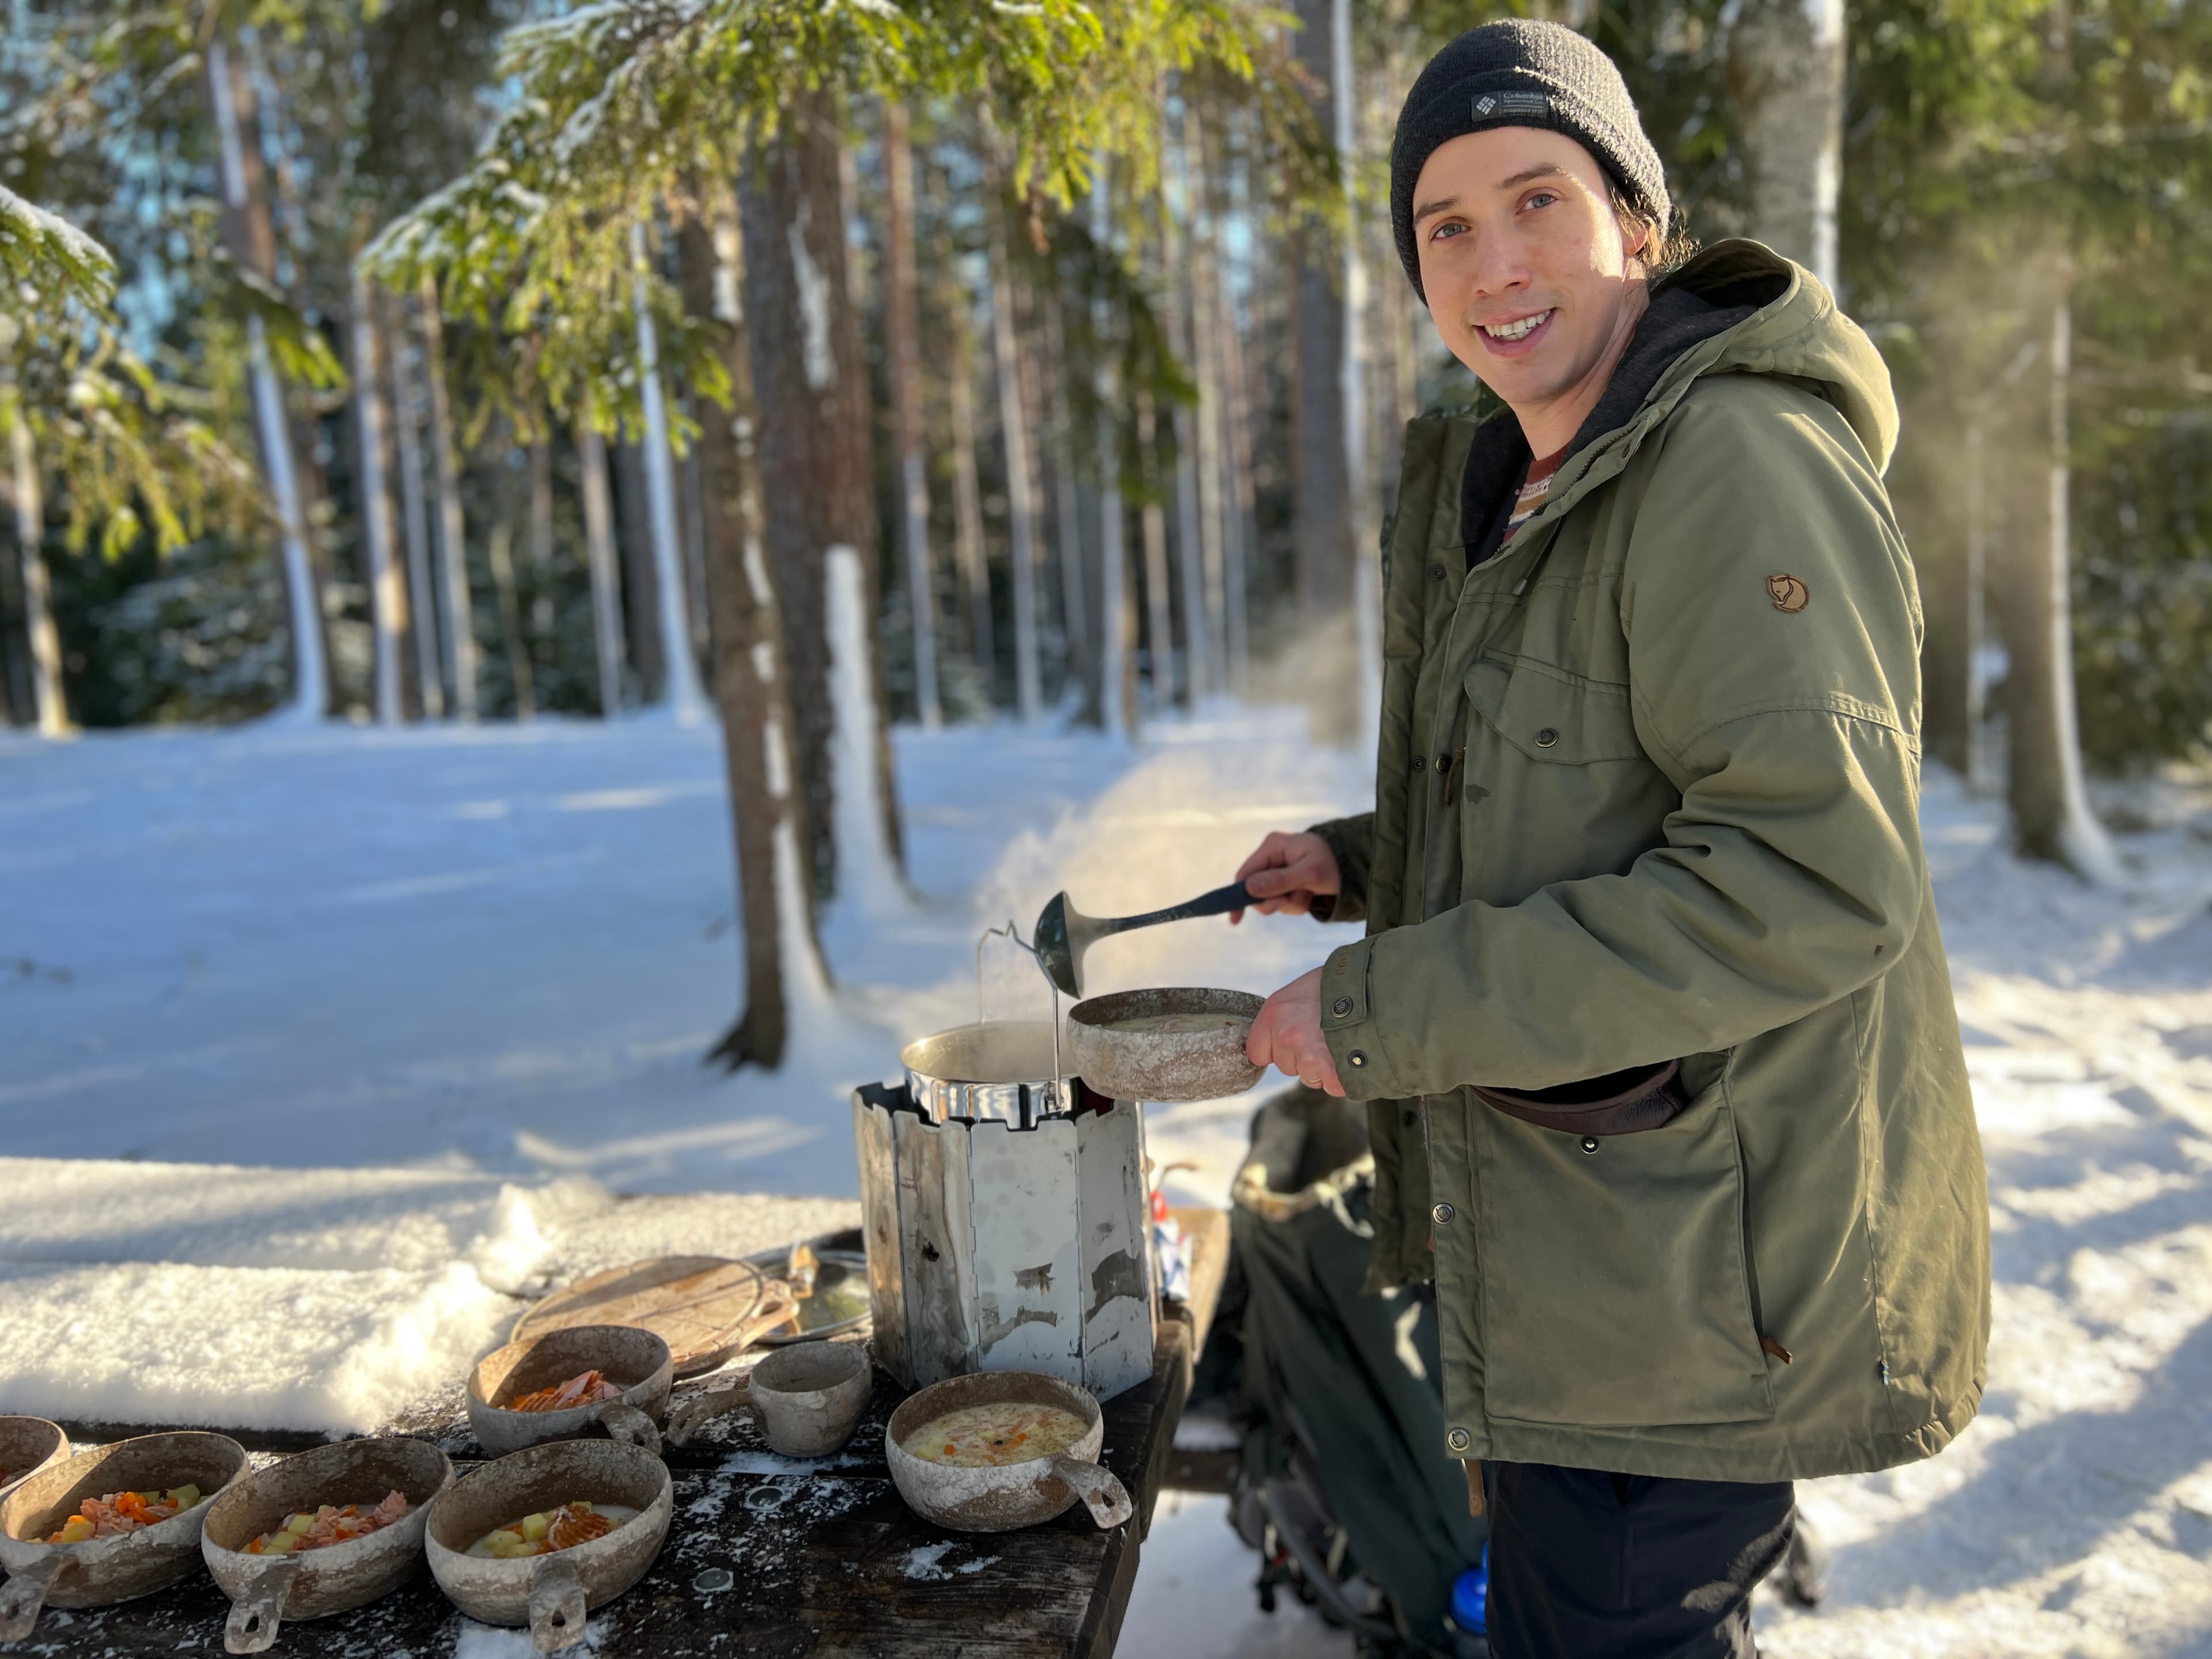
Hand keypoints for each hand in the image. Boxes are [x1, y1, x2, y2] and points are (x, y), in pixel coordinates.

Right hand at [1231, 831, 1339, 924]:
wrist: (1355, 867)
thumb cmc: (1333, 864)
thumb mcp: (1309, 874)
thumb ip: (1280, 880)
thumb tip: (1249, 888)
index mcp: (1273, 846)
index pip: (1245, 874)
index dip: (1239, 897)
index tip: (1236, 919)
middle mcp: (1272, 857)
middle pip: (1255, 890)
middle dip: (1275, 901)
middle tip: (1291, 900)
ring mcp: (1278, 870)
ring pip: (1270, 899)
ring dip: (1289, 903)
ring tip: (1308, 894)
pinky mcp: (1286, 882)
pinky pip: (1282, 901)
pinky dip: (1296, 903)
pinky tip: (1309, 895)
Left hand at [1246, 967, 1343, 1096]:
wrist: (1375, 984)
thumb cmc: (1339, 984)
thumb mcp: (1300, 991)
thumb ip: (1285, 1017)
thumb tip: (1279, 1038)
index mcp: (1273, 1013)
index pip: (1257, 1052)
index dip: (1276, 1049)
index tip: (1293, 1041)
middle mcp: (1287, 1035)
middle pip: (1287, 1067)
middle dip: (1304, 1058)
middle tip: (1325, 1034)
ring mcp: (1309, 1055)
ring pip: (1310, 1078)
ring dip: (1325, 1068)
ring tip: (1341, 1041)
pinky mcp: (1332, 1070)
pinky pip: (1332, 1087)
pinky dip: (1343, 1078)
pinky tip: (1352, 1056)